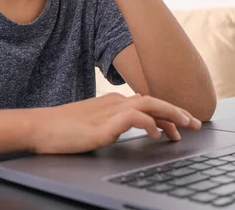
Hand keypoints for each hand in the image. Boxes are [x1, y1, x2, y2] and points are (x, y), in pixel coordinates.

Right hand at [28, 93, 201, 153]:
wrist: (39, 128)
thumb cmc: (63, 128)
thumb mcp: (95, 123)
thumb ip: (116, 122)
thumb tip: (139, 123)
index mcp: (114, 102)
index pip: (148, 103)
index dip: (168, 112)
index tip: (182, 125)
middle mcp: (115, 103)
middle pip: (153, 101)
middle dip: (177, 111)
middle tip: (195, 123)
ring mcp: (109, 112)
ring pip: (148, 105)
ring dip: (170, 114)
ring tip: (185, 126)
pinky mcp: (102, 126)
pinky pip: (132, 118)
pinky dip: (147, 123)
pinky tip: (155, 133)